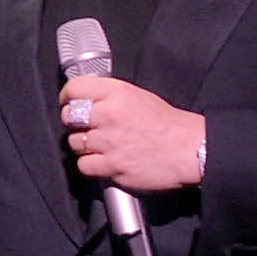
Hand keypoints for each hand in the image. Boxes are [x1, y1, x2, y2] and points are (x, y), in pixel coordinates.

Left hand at [61, 75, 204, 192]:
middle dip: (73, 122)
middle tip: (84, 126)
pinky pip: (84, 165)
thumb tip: (87, 99)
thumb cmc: (168, 125)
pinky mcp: (112, 166)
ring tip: (99, 145)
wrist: (189, 150)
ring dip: (82, 145)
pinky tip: (103, 161)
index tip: (68, 103)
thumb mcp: (139, 96)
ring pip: (74, 143)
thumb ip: (111, 96)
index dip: (67, 97)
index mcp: (117, 93)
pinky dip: (90, 165)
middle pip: (69, 116)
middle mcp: (110, 115)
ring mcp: (109, 142)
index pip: (75, 89)